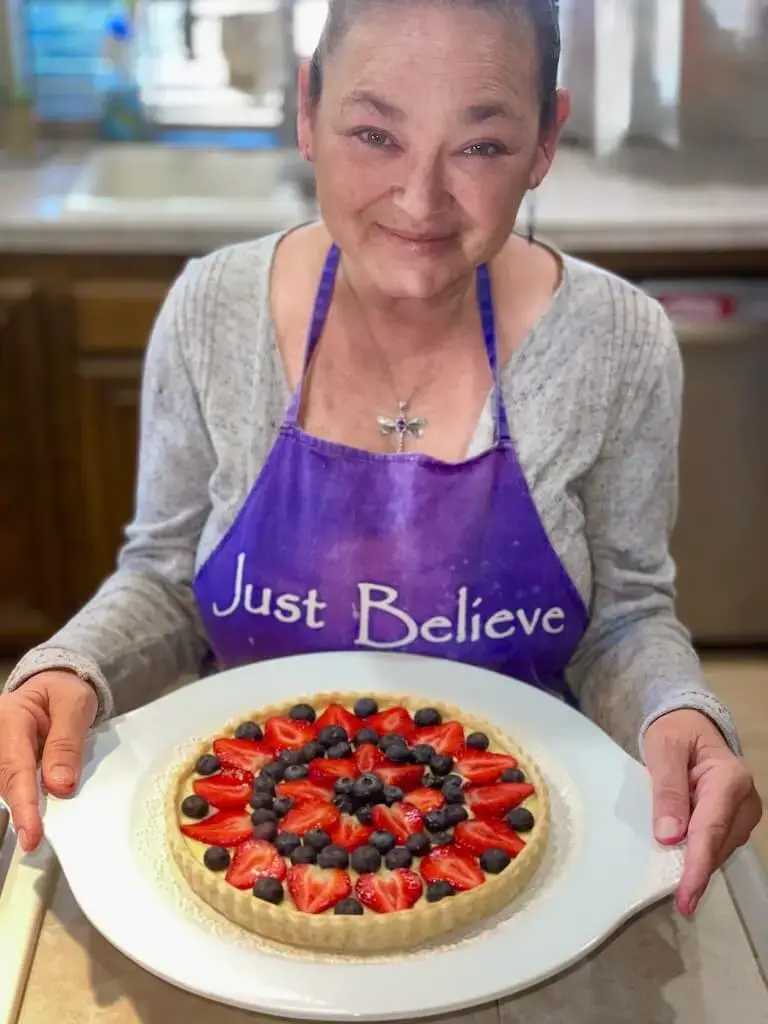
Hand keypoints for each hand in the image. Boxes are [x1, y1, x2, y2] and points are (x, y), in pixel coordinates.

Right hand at [0, 671, 97, 851]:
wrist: (59, 685)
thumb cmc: (66, 691)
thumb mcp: (76, 705)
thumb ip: (67, 743)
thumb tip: (60, 785)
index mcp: (11, 716)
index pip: (15, 765)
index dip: (24, 802)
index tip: (32, 832)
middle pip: (6, 780)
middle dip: (22, 810)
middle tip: (34, 839)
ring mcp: (1, 749)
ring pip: (8, 785)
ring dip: (25, 805)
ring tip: (38, 828)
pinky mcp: (7, 760)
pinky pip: (15, 782)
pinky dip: (28, 799)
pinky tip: (38, 813)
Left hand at [644, 709, 761, 915]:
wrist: (688, 726)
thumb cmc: (674, 734)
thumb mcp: (662, 750)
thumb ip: (667, 790)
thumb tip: (670, 835)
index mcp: (730, 777)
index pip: (711, 829)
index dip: (697, 865)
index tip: (686, 896)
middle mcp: (744, 799)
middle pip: (718, 845)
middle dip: (696, 870)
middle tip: (675, 897)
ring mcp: (743, 813)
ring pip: (719, 850)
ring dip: (696, 863)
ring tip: (673, 877)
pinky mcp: (735, 821)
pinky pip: (716, 844)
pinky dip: (698, 854)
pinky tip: (681, 861)